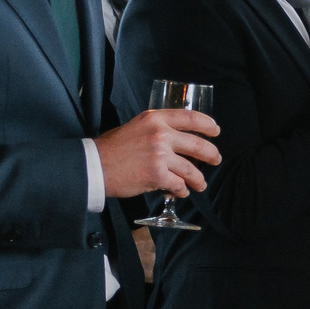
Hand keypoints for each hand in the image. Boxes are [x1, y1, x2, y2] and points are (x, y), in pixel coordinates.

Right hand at [97, 107, 220, 198]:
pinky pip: (178, 184)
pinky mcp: (157, 175)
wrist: (94, 165)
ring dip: (198, 179)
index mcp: (155, 119)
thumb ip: (156, 130)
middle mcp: (160, 134)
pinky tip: (180, 191)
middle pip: (198, 145)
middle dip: (211, 155)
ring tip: (200, 184)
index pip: (190, 117)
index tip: (216, 130)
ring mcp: (160, 155)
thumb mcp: (135, 127)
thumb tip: (177, 140)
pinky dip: (181, 190)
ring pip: (191, 169)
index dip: (207, 124)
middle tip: (215, 159)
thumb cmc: (112, 147)